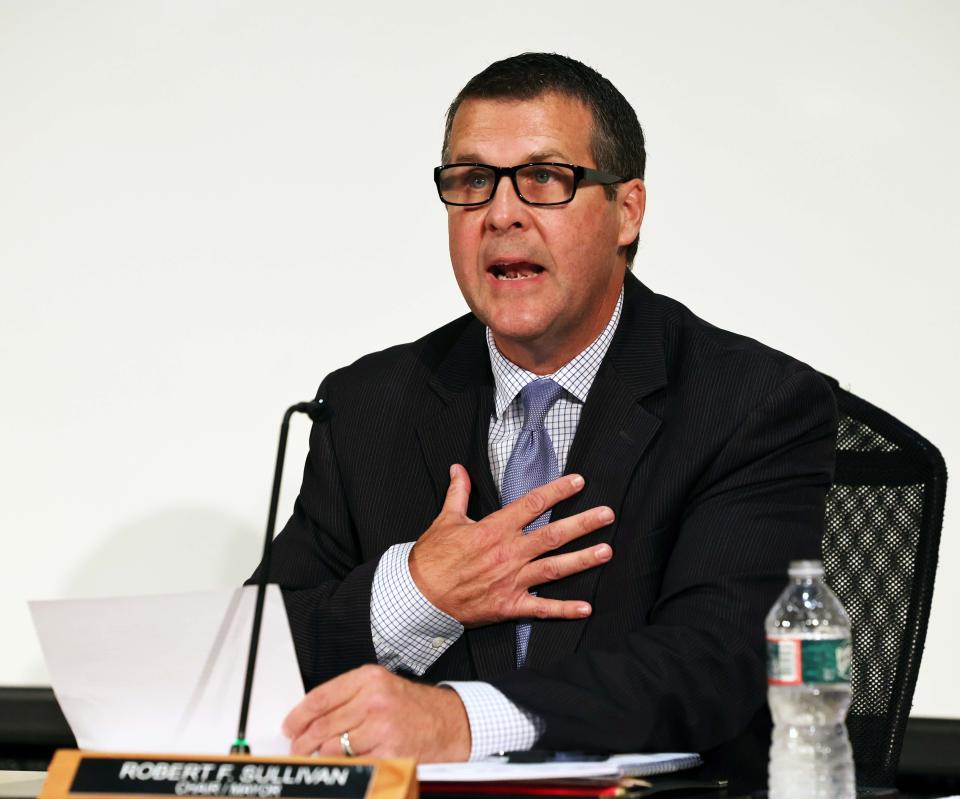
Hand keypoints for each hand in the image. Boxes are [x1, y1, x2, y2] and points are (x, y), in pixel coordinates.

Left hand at [283, 665, 469, 760]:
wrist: (450, 722)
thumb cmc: (414, 707)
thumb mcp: (381, 687)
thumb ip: (348, 697)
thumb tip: (311, 717)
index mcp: (369, 679)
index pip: (321, 697)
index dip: (298, 715)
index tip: (290, 726)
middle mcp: (375, 699)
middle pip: (323, 725)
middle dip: (304, 741)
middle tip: (298, 748)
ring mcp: (382, 727)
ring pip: (334, 747)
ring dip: (323, 756)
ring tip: (320, 756)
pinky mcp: (389, 751)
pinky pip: (354, 763)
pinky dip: (345, 766)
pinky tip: (345, 763)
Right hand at [409, 464, 613, 626]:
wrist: (419, 595)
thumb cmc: (432, 558)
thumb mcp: (445, 519)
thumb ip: (458, 492)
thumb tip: (459, 469)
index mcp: (495, 529)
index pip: (533, 504)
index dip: (558, 491)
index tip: (579, 482)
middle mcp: (509, 553)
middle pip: (553, 535)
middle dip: (583, 523)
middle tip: (608, 514)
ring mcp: (512, 580)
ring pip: (555, 567)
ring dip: (583, 559)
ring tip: (607, 551)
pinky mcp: (509, 605)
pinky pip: (541, 608)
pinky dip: (564, 609)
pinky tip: (586, 608)